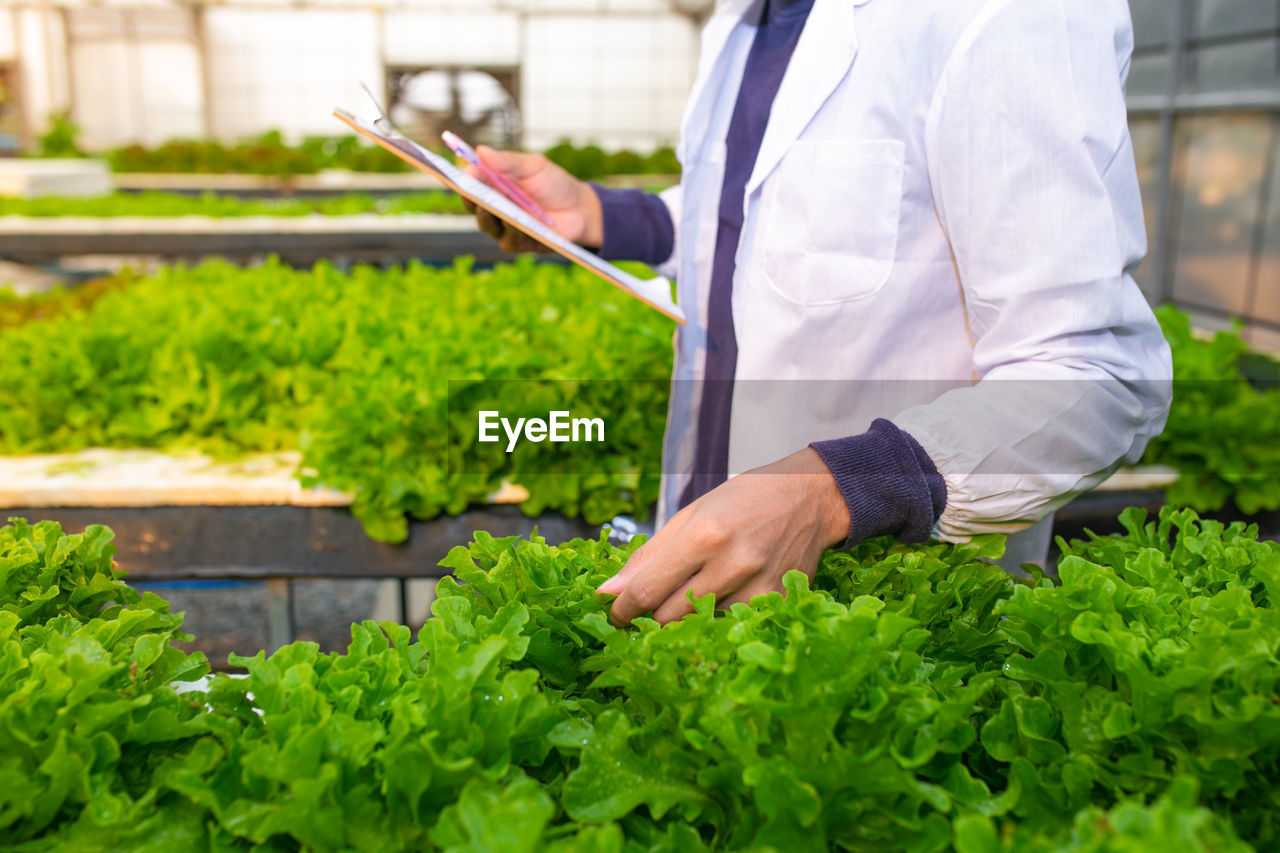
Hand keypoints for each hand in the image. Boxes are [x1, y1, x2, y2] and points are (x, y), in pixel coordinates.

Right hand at [462, 147, 603, 251]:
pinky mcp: (518, 244)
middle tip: (470, 191)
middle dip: (471, 198)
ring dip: (489, 214)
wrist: (580, 209)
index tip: (457, 174)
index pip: (470, 183)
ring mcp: (504, 227)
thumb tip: (480, 151)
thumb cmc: (555, 184)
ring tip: (489, 205)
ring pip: (487, 224)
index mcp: (494, 185)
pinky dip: (511, 230)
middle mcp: (495, 207)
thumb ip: (508, 161)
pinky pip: (508, 239)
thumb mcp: (534, 166)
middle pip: (473, 206)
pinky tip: (516, 222)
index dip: (461, 180)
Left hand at [597, 448, 850, 624]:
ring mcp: (757, 589)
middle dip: (650, 616)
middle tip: (652, 603)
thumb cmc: (743, 501)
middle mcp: (731, 565)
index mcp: (704, 536)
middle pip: (667, 617)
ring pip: (697, 626)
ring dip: (686, 616)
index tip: (614, 615)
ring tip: (698, 587)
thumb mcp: (690, 516)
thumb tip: (607, 593)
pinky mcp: (776, 605)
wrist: (810, 498)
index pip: (647, 591)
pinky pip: (728, 626)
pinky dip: (717, 616)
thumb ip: (648, 557)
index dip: (622, 611)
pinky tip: (727, 592)